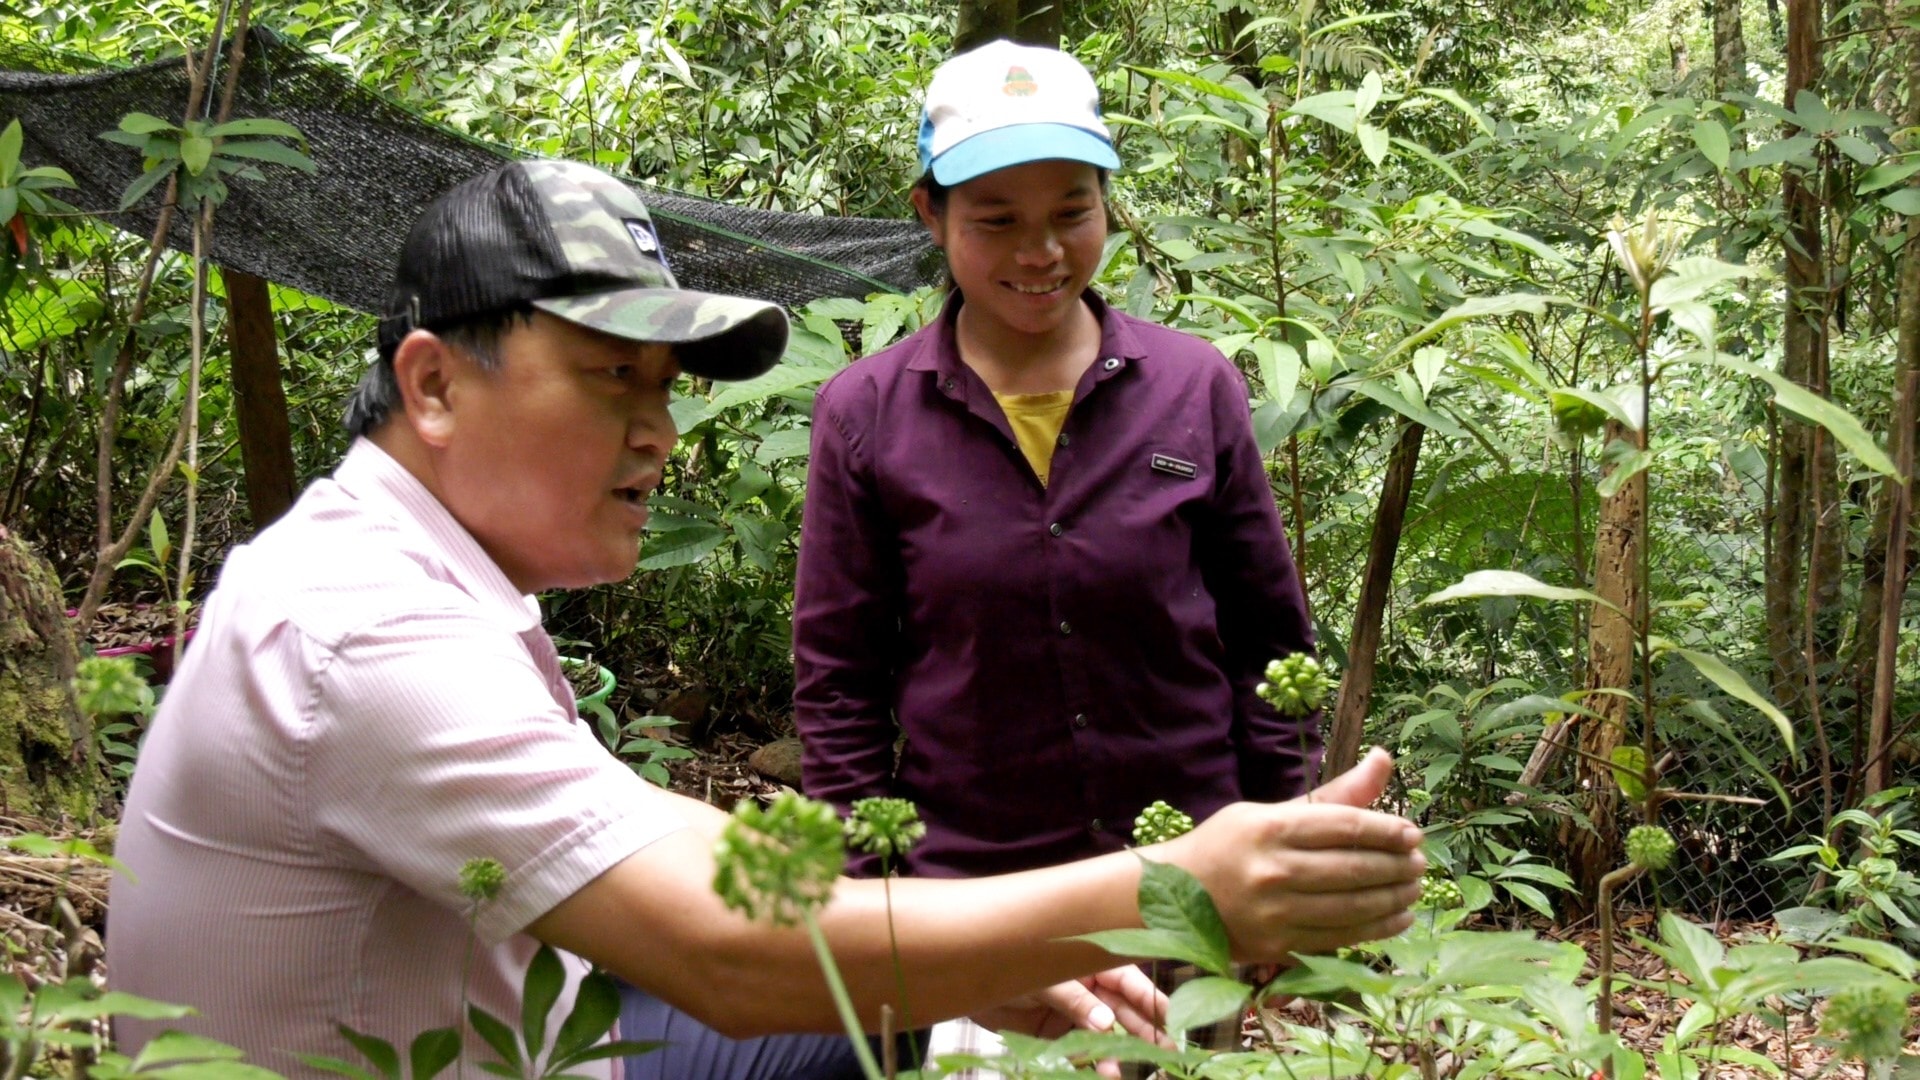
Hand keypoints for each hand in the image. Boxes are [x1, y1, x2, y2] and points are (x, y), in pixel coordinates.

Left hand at [971, 965, 1169, 1078]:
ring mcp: (1075, 1012)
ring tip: (1125, 1071)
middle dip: (1145, 1032)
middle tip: (1169, 1053)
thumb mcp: (1043, 979)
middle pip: (1125, 1010)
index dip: (1153, 1001)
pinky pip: (1081, 1050)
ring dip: (1118, 1052)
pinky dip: (1092, 1063)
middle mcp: (1090, 987)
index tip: (1175, 1021)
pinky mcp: (1057, 1034)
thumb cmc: (1007, 962)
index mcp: (1091, 963)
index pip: (1131, 981)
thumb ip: (1075, 1000)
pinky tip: (1104, 1074)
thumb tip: (1105, 1023)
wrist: (966, 978)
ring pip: (1106, 1034)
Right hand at [1155, 747, 1425, 963]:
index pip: (1346, 826)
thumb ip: (1334, 794)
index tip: (1412, 832)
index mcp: (1271, 828)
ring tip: (1414, 887)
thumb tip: (1385, 758)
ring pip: (1353, 907)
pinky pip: (1340, 938)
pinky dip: (1377, 929)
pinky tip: (1397, 917)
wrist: (1170, 896)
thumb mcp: (1273, 811)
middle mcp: (1273, 870)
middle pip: (1354, 868)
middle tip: (1420, 862)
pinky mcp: (1277, 946)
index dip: (1387, 829)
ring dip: (1394, 898)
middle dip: (1397, 865)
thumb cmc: (1229, 845)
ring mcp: (1275, 913)